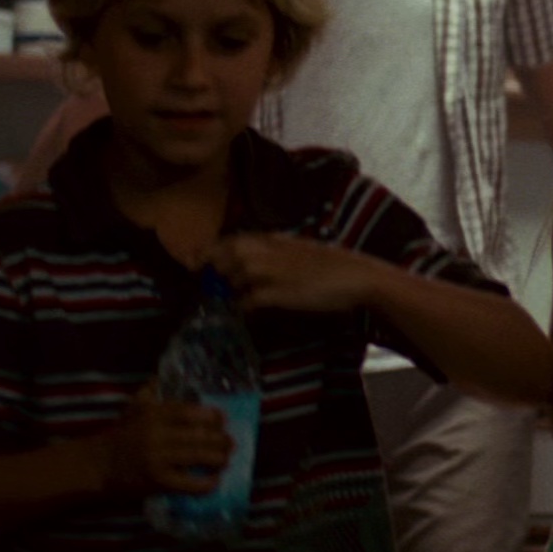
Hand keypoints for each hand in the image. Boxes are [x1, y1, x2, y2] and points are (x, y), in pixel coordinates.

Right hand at [81, 389, 233, 496]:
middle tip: (231, 442)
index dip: (211, 416)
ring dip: (218, 458)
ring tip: (226, 459)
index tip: (223, 419)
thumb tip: (160, 376)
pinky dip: (205, 483)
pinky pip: (187, 483)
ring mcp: (158, 459)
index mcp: (154, 414)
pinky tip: (215, 481)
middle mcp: (157, 434)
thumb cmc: (119, 435)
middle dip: (220, 439)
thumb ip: (149, 393)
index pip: (190, 412)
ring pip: (197, 456)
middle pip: (198, 435)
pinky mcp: (157, 481)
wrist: (98, 465)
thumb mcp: (132, 409)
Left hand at [205, 232, 380, 312]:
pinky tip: (248, 313)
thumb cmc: (332, 265)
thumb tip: (252, 268)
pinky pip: (246, 301)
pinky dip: (243, 308)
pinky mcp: (276, 293)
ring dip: (227, 290)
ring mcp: (269, 271)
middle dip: (210, 271)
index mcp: (271, 239)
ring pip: (231, 278)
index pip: (227, 241)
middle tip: (206, 286)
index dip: (207, 253)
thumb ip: (273, 255)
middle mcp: (265, 251)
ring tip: (227, 301)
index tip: (195, 265)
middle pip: (223, 257)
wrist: (357, 276)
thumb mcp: (297, 251)